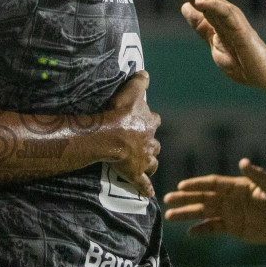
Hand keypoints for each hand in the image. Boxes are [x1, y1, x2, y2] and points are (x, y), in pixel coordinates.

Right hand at [102, 71, 159, 198]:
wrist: (110, 135)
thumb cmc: (120, 114)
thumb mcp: (131, 92)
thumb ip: (139, 81)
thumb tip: (145, 71)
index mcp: (149, 124)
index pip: (154, 121)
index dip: (149, 121)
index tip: (144, 120)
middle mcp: (150, 142)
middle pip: (155, 144)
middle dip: (150, 145)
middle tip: (141, 145)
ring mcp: (144, 160)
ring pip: (152, 163)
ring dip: (149, 164)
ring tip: (145, 166)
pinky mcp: (136, 173)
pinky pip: (143, 184)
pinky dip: (146, 189)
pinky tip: (148, 195)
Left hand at [154, 0, 265, 89]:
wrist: (262, 75)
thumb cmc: (240, 60)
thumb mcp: (212, 40)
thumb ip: (200, 25)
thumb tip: (184, 7)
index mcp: (215, 17)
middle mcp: (224, 13)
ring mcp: (232, 18)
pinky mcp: (240, 28)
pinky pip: (224, 13)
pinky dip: (211, 5)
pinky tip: (197, 1)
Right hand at [162, 159, 265, 243]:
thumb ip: (258, 176)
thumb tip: (243, 162)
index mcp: (237, 186)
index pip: (212, 184)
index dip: (197, 184)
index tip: (181, 186)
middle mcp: (230, 199)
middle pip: (203, 197)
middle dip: (185, 199)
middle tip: (167, 200)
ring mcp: (230, 213)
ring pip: (204, 213)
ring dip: (187, 214)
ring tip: (169, 216)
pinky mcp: (234, 228)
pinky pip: (213, 228)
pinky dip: (201, 230)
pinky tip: (189, 232)